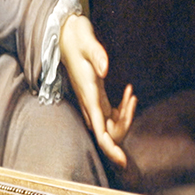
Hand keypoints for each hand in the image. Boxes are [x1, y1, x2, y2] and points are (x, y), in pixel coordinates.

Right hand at [59, 13, 136, 167]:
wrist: (62, 33)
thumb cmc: (76, 36)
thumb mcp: (87, 41)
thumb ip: (97, 55)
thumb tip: (105, 70)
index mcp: (88, 93)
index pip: (100, 128)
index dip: (110, 146)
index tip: (122, 161)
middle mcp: (88, 100)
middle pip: (105, 131)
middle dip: (121, 135)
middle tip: (132, 105)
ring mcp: (89, 98)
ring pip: (107, 123)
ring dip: (124, 118)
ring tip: (131, 96)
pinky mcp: (92, 93)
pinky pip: (107, 113)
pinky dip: (121, 111)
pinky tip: (128, 95)